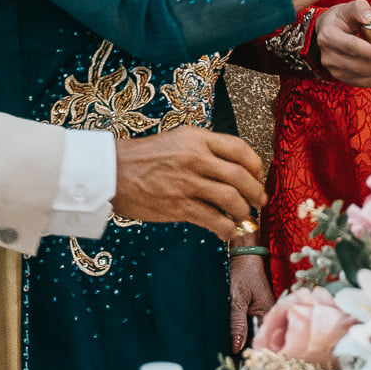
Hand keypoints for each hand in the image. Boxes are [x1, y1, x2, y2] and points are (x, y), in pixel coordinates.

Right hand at [113, 127, 268, 241]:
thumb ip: (204, 148)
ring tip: (245, 217)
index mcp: (197, 139)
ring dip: (244, 211)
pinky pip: (213, 219)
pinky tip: (227, 230)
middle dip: (256, 191)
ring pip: (231, 199)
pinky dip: (226, 228)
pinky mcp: (179, 206)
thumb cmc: (143, 157)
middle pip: (240, 176)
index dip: (255, 165)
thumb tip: (231, 166)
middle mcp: (196, 158)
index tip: (258, 175)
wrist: (111, 172)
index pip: (239, 149)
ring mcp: (188, 183)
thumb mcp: (177, 139)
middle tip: (260, 200)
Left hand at [229, 254, 274, 353]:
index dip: (252, 355)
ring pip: (253, 335)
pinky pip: (249, 328)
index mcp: (269, 313)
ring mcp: (262, 314)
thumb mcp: (237, 298)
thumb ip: (236, 322)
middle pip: (258, 340)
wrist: (244, 257)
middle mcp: (268, 316)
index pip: (262, 340)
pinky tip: (231, 344)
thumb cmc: (242, 274)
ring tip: (230, 362)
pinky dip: (241, 335)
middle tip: (231, 368)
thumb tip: (236, 348)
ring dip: (242, 344)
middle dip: (246, 353)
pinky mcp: (255, 312)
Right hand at [315, 0, 370, 87]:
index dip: (370, 52)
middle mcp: (330, 56)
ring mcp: (336, 70)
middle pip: (361, 65)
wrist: (325, 32)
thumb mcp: (347, 8)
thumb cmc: (339, 19)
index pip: (351, 47)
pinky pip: (368, 83)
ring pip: (366, 76)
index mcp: (330, 36)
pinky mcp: (344, 79)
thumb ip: (360, 9)